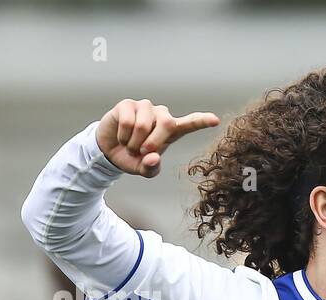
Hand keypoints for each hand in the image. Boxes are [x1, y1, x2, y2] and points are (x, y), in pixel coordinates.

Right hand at [96, 98, 219, 177]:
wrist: (110, 151)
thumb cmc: (133, 158)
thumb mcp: (144, 169)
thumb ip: (151, 167)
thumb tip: (153, 156)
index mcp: (172, 131)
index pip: (190, 124)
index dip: (202, 121)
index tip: (215, 120)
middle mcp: (161, 115)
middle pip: (168, 123)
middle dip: (155, 141)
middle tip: (143, 152)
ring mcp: (145, 108)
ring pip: (144, 124)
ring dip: (134, 142)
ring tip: (131, 145)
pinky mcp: (128, 104)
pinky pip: (128, 121)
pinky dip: (124, 135)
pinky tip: (122, 137)